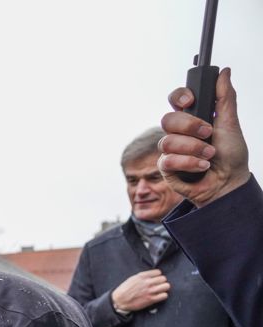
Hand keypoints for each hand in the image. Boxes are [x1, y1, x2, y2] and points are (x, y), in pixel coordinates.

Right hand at [111, 270, 169, 312]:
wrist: (119, 301)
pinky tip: (159, 296)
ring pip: (166, 286)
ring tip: (160, 290)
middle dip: (161, 282)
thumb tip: (151, 276)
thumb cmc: (124, 290)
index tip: (156, 279)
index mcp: (142, 276)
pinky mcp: (151, 299)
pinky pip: (164, 295)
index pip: (158, 272)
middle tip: (158, 285)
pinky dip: (163, 295)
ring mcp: (150, 291)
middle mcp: (147, 282)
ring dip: (164, 288)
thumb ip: (142, 277)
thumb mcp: (132, 279)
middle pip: (163, 279)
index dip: (157, 276)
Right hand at [159, 68, 250, 206]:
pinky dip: (189, 163)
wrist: (228, 183)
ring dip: (193, 148)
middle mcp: (179, 133)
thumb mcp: (231, 123)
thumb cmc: (231, 156)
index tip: (190, 100)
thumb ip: (226, 98)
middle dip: (190, 126)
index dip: (179, 97)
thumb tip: (224, 72)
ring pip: (168, 141)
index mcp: (192, 118)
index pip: (176, 100)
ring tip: (209, 154)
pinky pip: (168, 160)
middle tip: (208, 133)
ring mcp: (171, 150)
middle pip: (168, 119)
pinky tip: (201, 167)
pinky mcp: (166, 168)